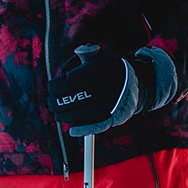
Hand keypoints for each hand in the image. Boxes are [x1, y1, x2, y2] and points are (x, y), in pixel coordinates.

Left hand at [48, 44, 174, 136]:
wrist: (136, 82)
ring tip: (58, 113)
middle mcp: (107, 86)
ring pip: (80, 114)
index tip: (51, 87)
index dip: (55, 86)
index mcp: (100, 68)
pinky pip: (95, 127)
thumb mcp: (97, 56)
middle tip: (51, 101)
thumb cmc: (108, 69)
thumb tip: (62, 73)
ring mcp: (112, 103)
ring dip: (64, 116)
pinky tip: (72, 130)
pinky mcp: (115, 117)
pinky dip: (82, 129)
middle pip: (72, 98)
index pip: (69, 80)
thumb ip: (79, 59)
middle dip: (56, 102)